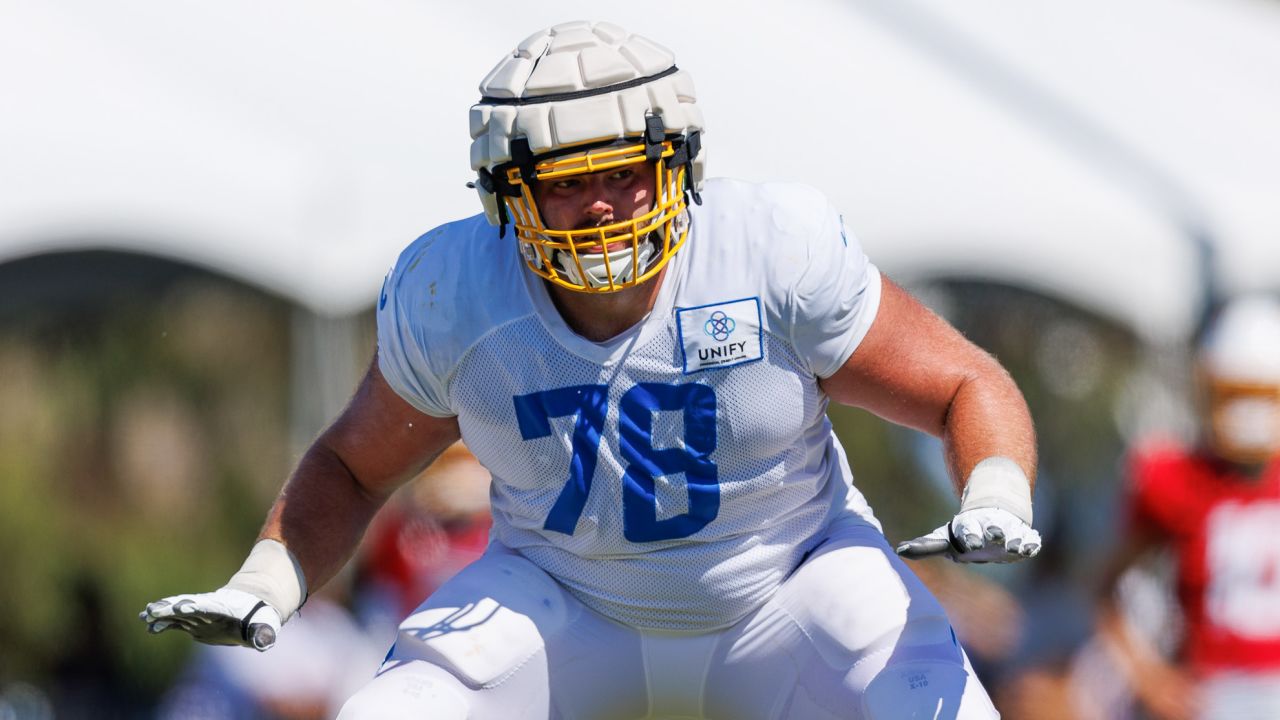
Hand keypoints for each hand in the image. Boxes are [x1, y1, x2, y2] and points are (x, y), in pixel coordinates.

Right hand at [139, 587, 280, 650]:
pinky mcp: (192, 622)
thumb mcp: (264, 625)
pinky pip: (175, 622)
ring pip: (176, 613)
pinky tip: (149, 627)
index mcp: (224, 608)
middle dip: (171, 608)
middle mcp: (207, 611)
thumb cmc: (259, 618)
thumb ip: (263, 633)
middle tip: (153, 609)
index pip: (208, 606)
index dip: (196, 606)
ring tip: (145, 615)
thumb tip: (264, 641)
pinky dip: (163, 624)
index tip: (183, 606)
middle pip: (186, 607)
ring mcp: (198, 615)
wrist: (250, 608)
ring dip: (161, 614)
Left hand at [896, 507, 1040, 562]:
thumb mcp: (944, 538)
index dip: (970, 535)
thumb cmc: (964, 532)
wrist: (994, 514)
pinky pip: (1030, 540)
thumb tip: (899, 550)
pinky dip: (1032, 543)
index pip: (969, 531)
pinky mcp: (1023, 538)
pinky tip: (1032, 547)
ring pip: (1014, 534)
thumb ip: (925, 546)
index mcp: (970, 527)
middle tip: (995, 534)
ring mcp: (1009, 532)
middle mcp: (990, 528)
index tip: (971, 542)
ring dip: (1015, 539)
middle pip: (994, 529)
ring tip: (1016, 546)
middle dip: (995, 532)